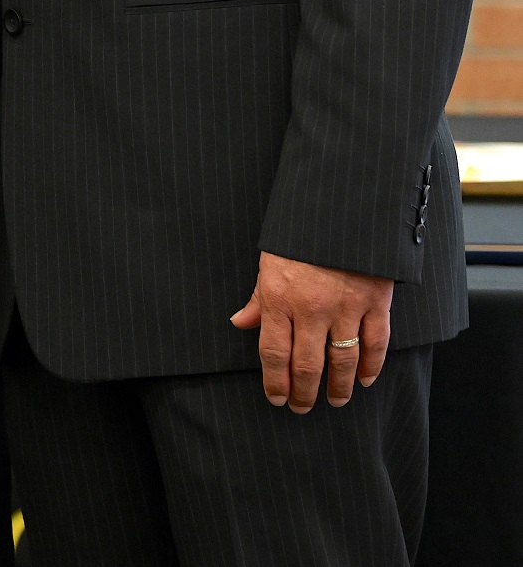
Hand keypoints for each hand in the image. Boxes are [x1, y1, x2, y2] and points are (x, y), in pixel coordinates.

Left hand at [231, 250, 392, 412]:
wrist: (340, 208)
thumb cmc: (298, 236)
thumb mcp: (269, 262)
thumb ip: (258, 298)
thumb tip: (241, 323)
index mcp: (279, 298)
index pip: (274, 352)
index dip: (275, 381)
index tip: (276, 398)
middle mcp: (311, 308)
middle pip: (307, 365)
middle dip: (303, 392)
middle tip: (302, 407)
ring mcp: (346, 307)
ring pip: (343, 361)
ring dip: (338, 387)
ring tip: (334, 400)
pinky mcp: (376, 302)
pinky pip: (376, 343)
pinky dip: (372, 366)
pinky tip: (365, 380)